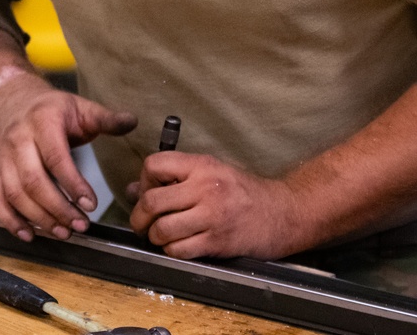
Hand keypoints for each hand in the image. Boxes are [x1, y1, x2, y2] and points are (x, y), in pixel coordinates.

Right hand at [0, 74, 136, 242]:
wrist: (9, 101)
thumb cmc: (50, 108)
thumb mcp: (79, 106)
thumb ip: (105, 118)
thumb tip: (132, 122)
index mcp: (42, 121)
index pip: (56, 158)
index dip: (73, 184)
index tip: (91, 204)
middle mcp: (18, 140)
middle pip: (33, 181)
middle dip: (57, 208)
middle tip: (81, 225)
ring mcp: (3, 158)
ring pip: (15, 193)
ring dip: (38, 218)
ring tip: (63, 233)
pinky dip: (9, 220)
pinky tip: (29, 234)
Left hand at [128, 152, 305, 259]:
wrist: (283, 213)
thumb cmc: (244, 192)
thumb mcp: (211, 173)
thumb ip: (174, 179)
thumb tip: (133, 190)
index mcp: (202, 165)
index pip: (154, 165)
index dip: (144, 181)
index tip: (149, 192)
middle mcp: (205, 187)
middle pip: (152, 201)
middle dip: (139, 216)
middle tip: (142, 223)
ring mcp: (212, 216)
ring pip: (162, 229)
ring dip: (154, 237)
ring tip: (159, 236)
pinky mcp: (217, 242)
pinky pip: (178, 250)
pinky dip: (171, 251)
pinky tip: (177, 246)